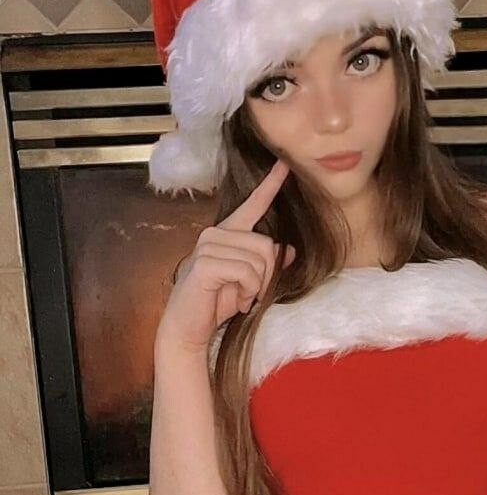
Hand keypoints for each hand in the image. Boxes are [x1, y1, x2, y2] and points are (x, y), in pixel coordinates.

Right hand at [158, 159, 295, 352]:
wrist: (189, 329)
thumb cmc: (215, 305)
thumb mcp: (248, 283)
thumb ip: (266, 265)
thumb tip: (288, 249)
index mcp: (227, 235)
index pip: (252, 205)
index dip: (270, 185)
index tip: (284, 165)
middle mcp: (215, 234)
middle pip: (267, 245)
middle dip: (267, 276)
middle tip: (251, 294)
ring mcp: (208, 246)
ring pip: (259, 260)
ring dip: (257, 287)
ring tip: (240, 298)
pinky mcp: (205, 263)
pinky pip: (247, 272)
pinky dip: (248, 292)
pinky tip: (236, 302)